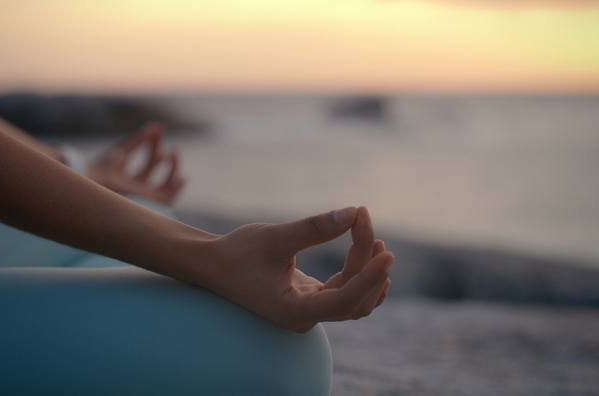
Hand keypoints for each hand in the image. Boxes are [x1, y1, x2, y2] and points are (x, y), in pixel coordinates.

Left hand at [88, 122, 184, 203]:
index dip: (153, 147)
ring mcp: (140, 197)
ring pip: (163, 187)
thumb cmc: (101, 168)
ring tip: (174, 152)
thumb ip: (139, 140)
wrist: (95, 182)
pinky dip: (176, 188)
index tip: (157, 132)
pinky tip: (182, 175)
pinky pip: (168, 199)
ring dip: (172, 171)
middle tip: (170, 146)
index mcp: (125, 180)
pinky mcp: (146, 203)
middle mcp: (133, 190)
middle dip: (162, 159)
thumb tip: (157, 126)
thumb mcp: (122, 151)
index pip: (146, 165)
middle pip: (153, 174)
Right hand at [208, 206, 392, 332]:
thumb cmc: (238, 252)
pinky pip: (345, 293)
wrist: (212, 264)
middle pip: (354, 300)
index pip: (345, 301)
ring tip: (374, 236)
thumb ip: (315, 228)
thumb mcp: (276, 237)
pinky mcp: (309, 299)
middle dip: (368, 265)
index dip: (369, 277)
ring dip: (367, 270)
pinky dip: (359, 273)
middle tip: (366, 222)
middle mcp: (304, 317)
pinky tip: (371, 252)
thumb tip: (354, 212)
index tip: (386, 251)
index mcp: (294, 311)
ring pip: (353, 298)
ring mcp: (308, 311)